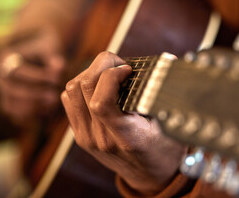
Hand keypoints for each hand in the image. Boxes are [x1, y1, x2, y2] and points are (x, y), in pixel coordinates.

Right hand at [0, 27, 66, 125]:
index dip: (38, 77)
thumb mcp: (50, 47)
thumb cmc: (46, 49)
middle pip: (11, 90)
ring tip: (52, 104)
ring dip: (32, 108)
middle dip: (34, 95)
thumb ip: (54, 56)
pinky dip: (31, 117)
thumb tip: (59, 67)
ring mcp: (2, 93)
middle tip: (54, 96)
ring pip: (10, 107)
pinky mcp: (10, 107)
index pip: (17, 71)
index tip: (57, 79)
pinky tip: (48, 110)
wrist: (41, 55)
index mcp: (4, 58)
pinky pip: (16, 117)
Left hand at [61, 51, 184, 194]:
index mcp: (126, 138)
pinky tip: (99, 87)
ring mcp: (86, 137)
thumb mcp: (170, 125)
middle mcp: (101, 138)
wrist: (148, 176)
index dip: (112, 76)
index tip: (128, 69)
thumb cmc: (163, 150)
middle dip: (101, 65)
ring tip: (109, 74)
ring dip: (89, 74)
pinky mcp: (79, 134)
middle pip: (84, 88)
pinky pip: (68, 100)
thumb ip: (162, 96)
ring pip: (71, 90)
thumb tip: (168, 61)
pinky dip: (80, 87)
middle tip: (120, 66)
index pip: (102, 103)